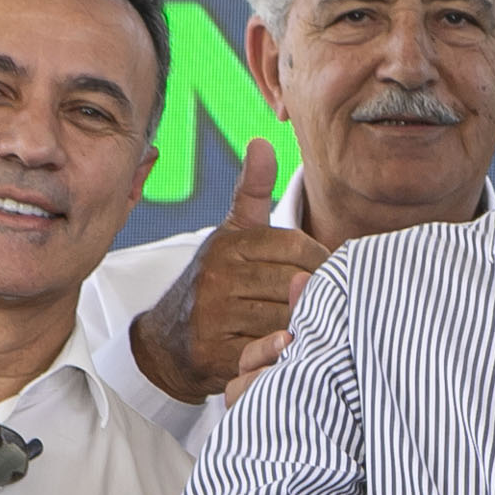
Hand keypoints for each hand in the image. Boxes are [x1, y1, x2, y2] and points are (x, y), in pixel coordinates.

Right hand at [129, 139, 326, 402]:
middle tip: (327, 302)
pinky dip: (285, 350)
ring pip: (287, 317)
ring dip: (305, 323)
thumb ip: (253, 191)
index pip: (299, 248)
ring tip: (312, 324)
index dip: (320, 262)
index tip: (324, 273)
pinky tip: (290, 345)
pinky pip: (269, 350)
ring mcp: (214, 317)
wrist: (166, 342)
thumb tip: (262, 141)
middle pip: (296, 284)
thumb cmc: (216, 280)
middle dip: (315, 294)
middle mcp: (217, 277)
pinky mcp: (215, 353)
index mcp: (228, 244)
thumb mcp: (232, 233)